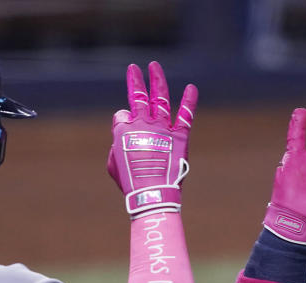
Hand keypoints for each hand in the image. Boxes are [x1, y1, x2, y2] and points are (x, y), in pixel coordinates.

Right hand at [107, 61, 197, 218]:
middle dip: (135, 81)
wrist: (152, 193)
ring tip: (155, 66)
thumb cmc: (130, 183)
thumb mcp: (113, 163)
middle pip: (137, 96)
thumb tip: (123, 134)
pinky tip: (192, 88)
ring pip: (159, 98)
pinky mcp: (180, 136)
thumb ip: (117, 145)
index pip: (122, 115)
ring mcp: (162, 127)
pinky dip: (189, 101)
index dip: (123, 121)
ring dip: (157, 81)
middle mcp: (143, 123)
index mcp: (123, 129)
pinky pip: (185, 115)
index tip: (126, 131)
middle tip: (134, 68)